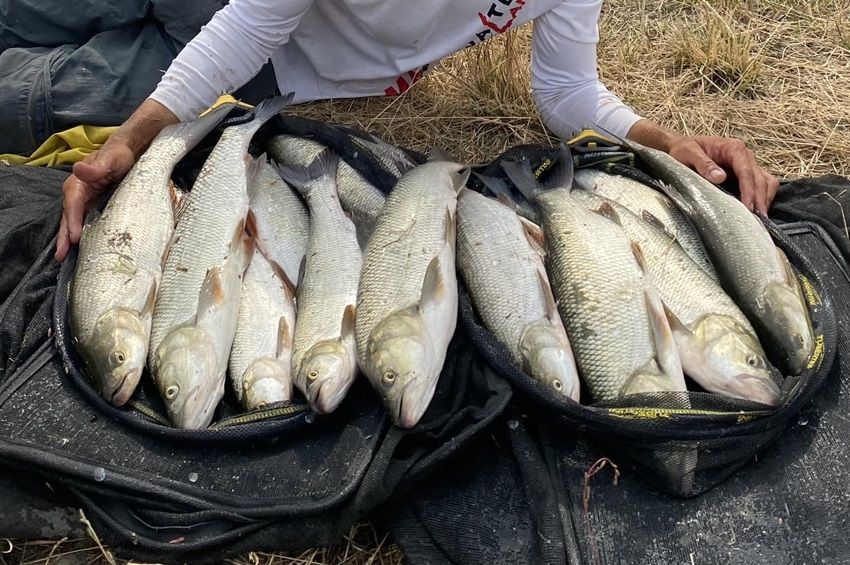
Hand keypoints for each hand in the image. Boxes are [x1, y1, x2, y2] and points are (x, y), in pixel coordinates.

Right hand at [54, 98, 179, 261]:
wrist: (130, 151)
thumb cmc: (120, 155)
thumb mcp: (111, 159)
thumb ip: (96, 167)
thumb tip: (79, 170)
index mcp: (78, 183)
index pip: (72, 205)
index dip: (72, 222)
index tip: (74, 238)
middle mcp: (78, 193)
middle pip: (69, 217)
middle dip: (64, 237)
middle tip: (61, 257)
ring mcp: (85, 200)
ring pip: (74, 221)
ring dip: (69, 239)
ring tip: (65, 258)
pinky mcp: (94, 205)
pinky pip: (84, 221)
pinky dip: (81, 233)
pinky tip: (82, 247)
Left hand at [666, 135, 778, 216]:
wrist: (683, 146)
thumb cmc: (684, 149)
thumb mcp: (688, 153)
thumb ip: (703, 164)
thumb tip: (720, 177)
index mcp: (733, 148)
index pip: (746, 171)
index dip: (749, 190)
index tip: (748, 207)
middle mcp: (745, 155)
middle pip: (759, 178)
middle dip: (759, 199)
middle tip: (757, 219)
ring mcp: (747, 165)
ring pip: (766, 182)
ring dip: (765, 199)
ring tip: (760, 219)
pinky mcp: (745, 174)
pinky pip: (762, 184)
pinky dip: (763, 197)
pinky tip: (757, 211)